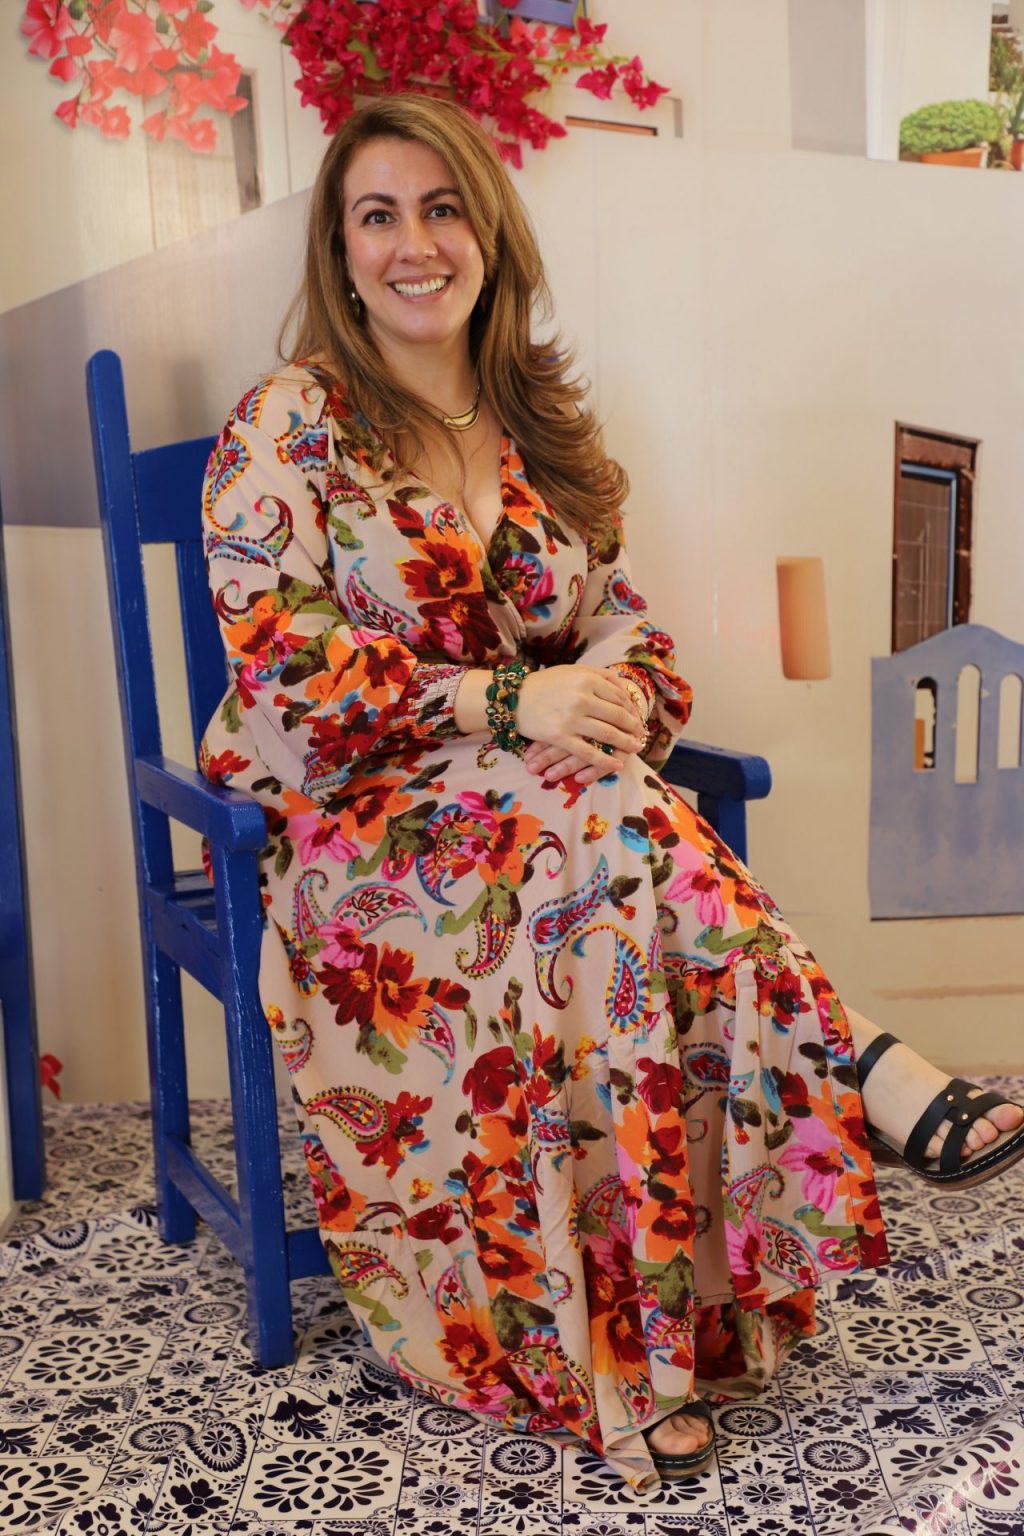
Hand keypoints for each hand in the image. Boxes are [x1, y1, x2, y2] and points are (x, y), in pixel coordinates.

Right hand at [518, 665, 645, 782]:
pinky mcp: (560, 737)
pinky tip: (616, 764)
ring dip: (626, 743)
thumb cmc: (544, 684)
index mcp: (587, 678)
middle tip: (641, 734)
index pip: (619, 696)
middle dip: (633, 727)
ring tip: (635, 748)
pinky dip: (605, 760)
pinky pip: (588, 752)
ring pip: (607, 734)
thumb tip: (624, 684)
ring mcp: (571, 718)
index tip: (637, 718)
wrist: (513, 699)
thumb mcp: (572, 670)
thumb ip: (598, 674)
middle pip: (618, 715)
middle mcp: (582, 697)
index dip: (632, 709)